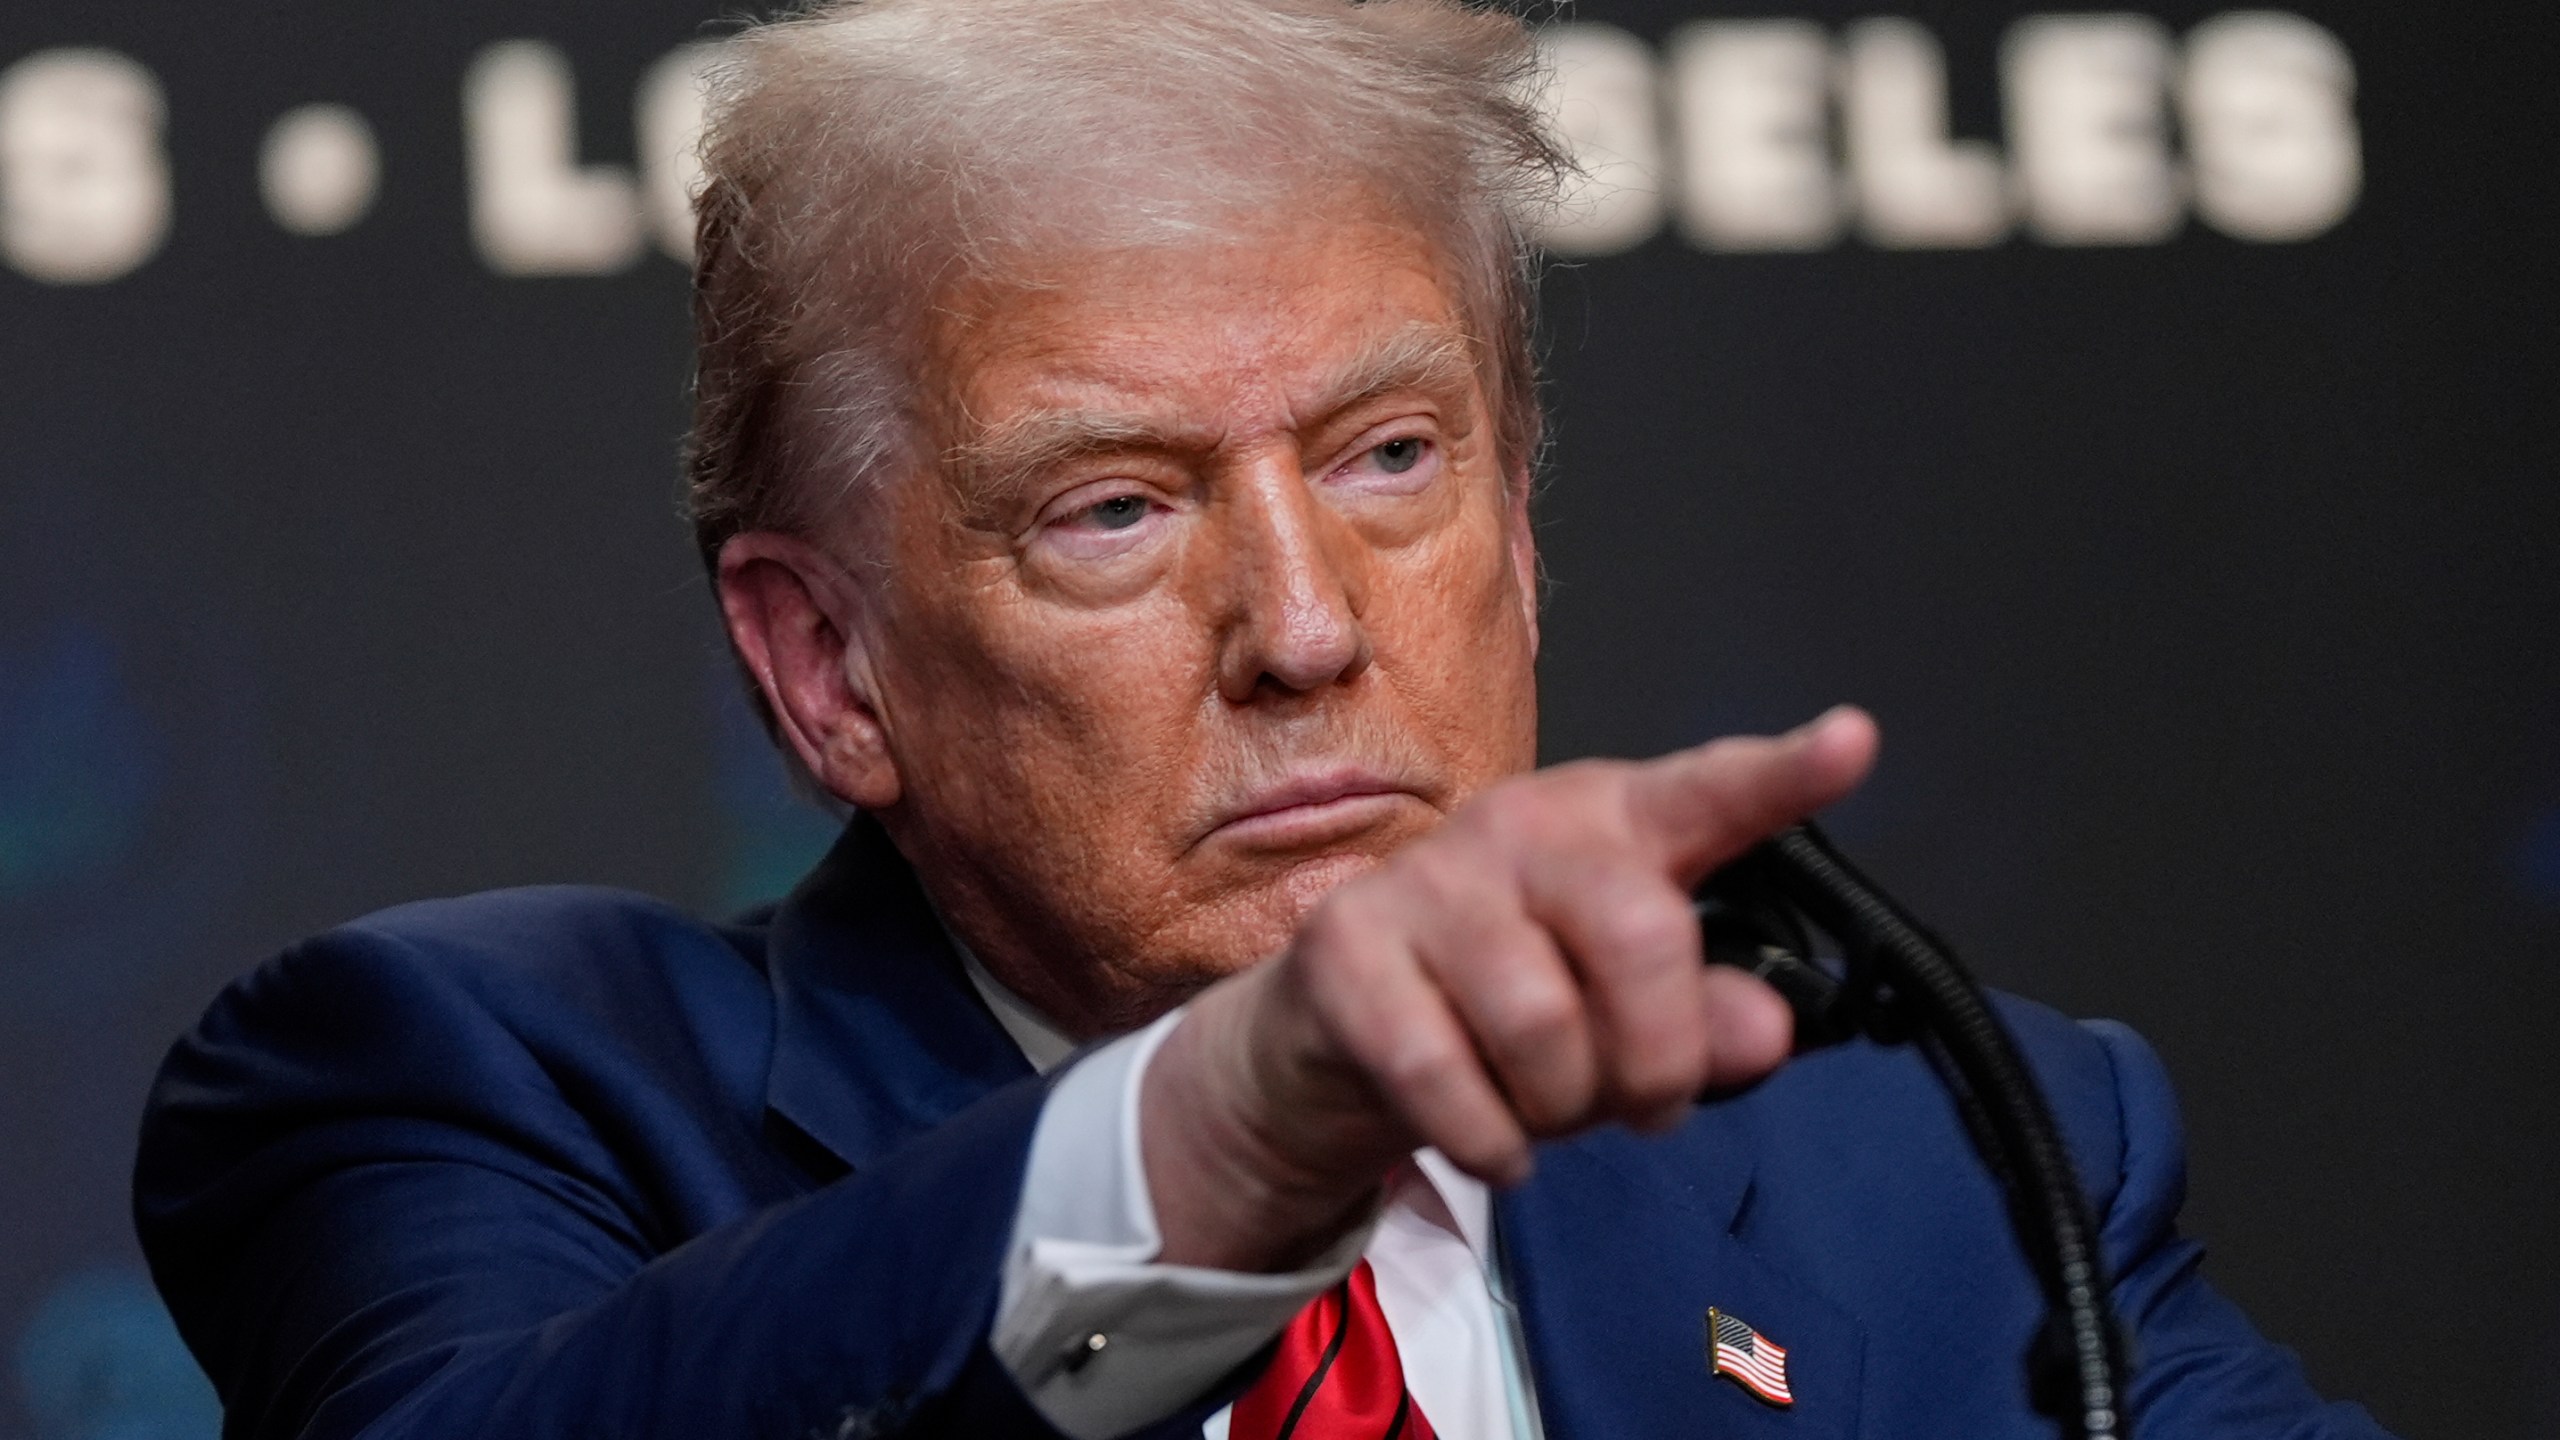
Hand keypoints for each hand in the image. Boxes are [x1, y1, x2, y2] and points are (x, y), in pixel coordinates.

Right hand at [1138, 707, 1878, 1271]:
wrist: (1344, 1027)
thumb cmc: (1514, 1003)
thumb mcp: (1627, 1017)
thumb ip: (1706, 1019)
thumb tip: (1767, 1031)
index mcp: (1615, 822)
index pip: (1709, 792)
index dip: (1782, 775)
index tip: (1852, 743)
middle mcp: (1523, 824)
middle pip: (1641, 936)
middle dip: (1659, 1059)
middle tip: (1646, 1103)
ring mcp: (1429, 878)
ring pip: (1542, 1025)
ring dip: (1562, 1108)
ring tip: (1547, 1108)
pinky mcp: (1349, 946)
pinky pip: (1444, 1074)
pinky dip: (1489, 1141)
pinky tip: (1494, 1141)